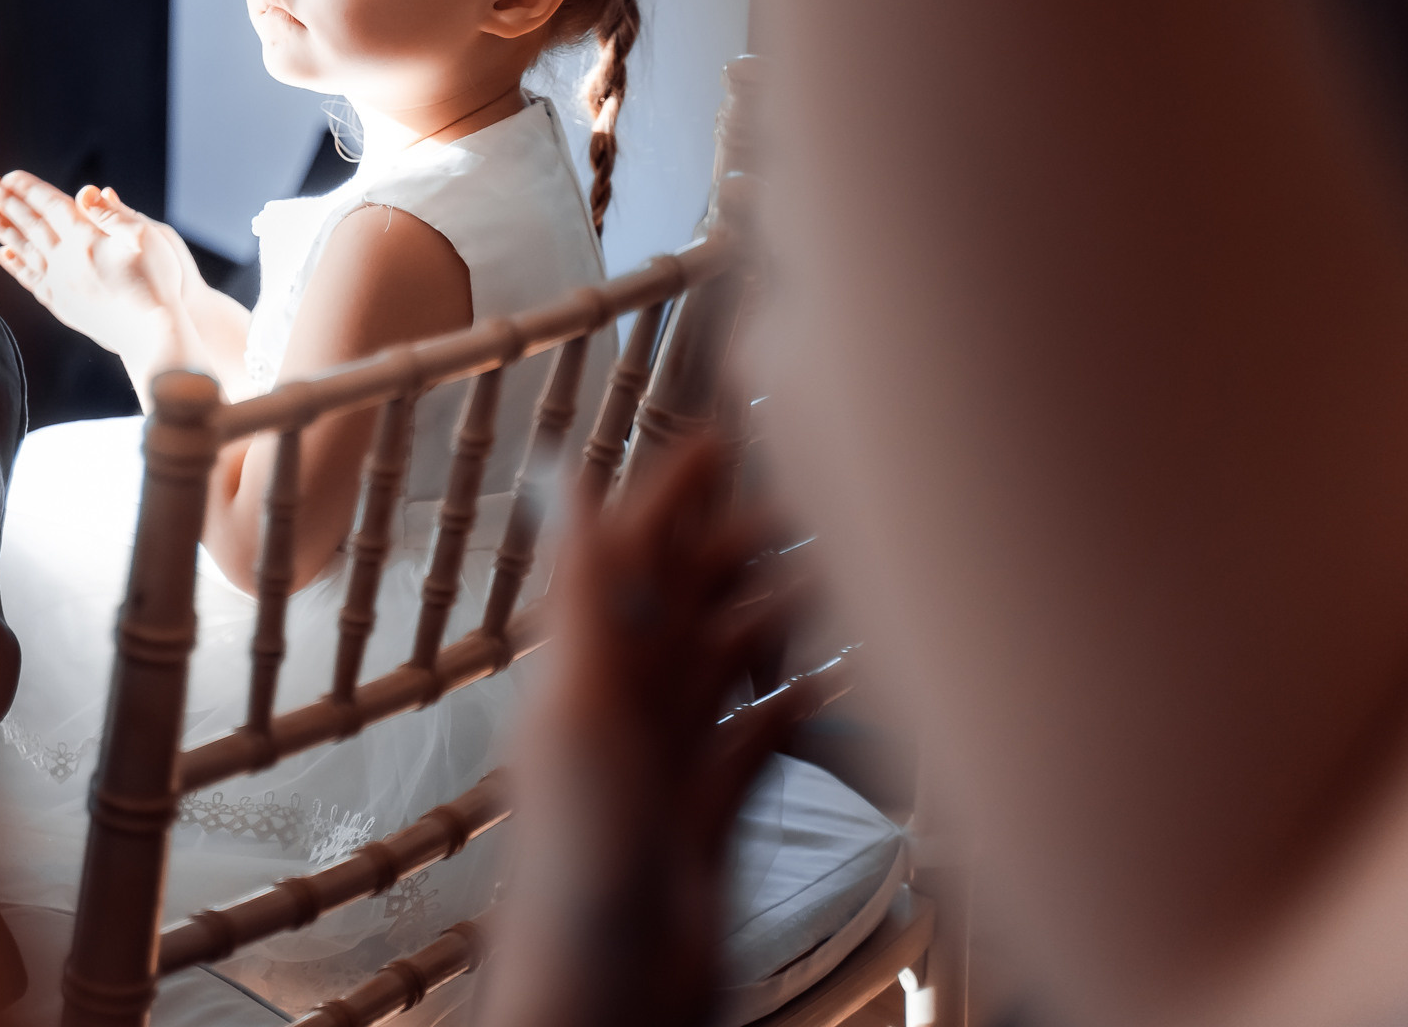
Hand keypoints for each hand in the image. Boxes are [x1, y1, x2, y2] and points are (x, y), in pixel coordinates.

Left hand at [0, 173, 191, 358]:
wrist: (152, 334)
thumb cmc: (158, 282)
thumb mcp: (147, 237)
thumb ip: (113, 213)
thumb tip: (87, 190)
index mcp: (87, 238)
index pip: (51, 204)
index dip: (29, 188)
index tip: (8, 176)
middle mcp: (67, 259)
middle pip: (31, 224)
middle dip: (6, 202)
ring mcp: (62, 284)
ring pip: (24, 250)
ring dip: (3, 229)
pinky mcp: (63, 305)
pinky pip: (31, 280)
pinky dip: (15, 266)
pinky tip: (4, 255)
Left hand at [485, 428, 819, 1026]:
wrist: (603, 997)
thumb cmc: (577, 867)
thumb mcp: (579, 710)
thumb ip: (582, 593)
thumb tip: (565, 479)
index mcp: (584, 668)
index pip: (627, 550)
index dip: (672, 492)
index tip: (723, 436)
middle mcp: (620, 706)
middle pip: (685, 600)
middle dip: (742, 544)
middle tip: (815, 496)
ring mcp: (661, 762)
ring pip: (724, 663)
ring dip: (776, 614)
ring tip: (841, 572)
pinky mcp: (701, 817)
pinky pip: (752, 739)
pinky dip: (792, 703)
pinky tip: (832, 683)